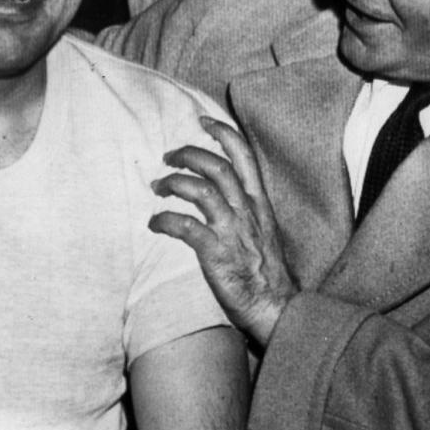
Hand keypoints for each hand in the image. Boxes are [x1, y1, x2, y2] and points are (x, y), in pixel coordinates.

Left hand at [149, 118, 296, 344]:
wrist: (274, 307)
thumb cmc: (265, 275)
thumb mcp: (263, 233)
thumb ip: (246, 212)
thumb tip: (222, 198)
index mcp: (259, 204)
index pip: (244, 156)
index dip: (222, 133)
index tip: (202, 121)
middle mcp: (247, 212)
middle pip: (217, 166)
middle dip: (189, 154)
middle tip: (169, 156)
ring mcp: (233, 232)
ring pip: (201, 190)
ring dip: (174, 182)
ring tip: (157, 185)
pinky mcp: (217, 254)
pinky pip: (186, 227)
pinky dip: (166, 220)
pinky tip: (155, 223)